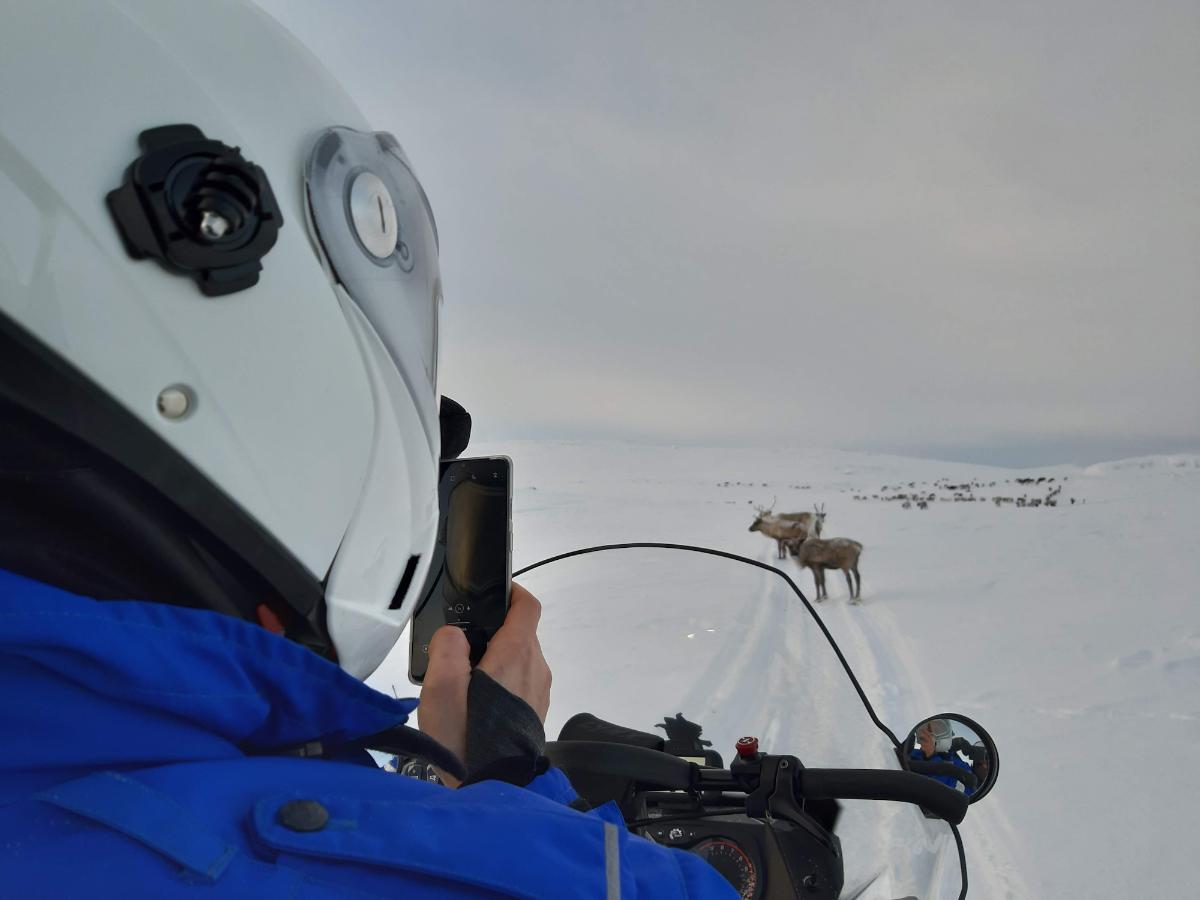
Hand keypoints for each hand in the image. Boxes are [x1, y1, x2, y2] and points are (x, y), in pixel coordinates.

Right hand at [417, 583, 551, 785]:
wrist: (492, 788)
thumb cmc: (465, 740)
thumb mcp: (441, 688)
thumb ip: (446, 648)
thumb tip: (454, 635)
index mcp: (517, 654)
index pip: (527, 605)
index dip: (511, 592)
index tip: (491, 594)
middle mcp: (536, 668)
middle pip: (520, 633)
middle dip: (492, 633)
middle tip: (460, 650)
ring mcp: (540, 692)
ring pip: (520, 659)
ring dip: (496, 660)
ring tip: (465, 684)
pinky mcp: (536, 712)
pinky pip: (522, 683)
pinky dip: (503, 682)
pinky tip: (477, 705)